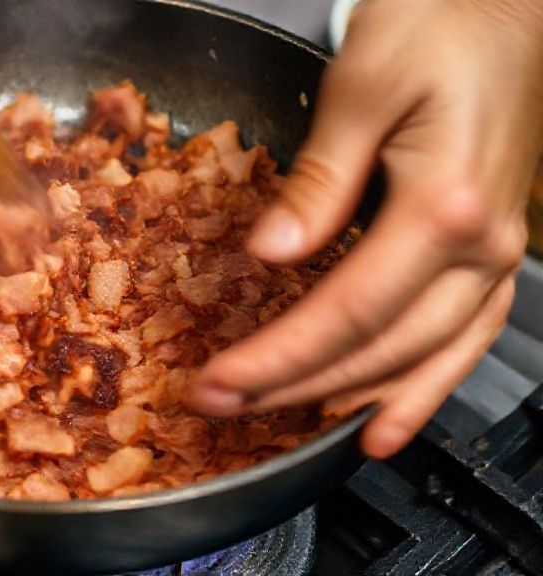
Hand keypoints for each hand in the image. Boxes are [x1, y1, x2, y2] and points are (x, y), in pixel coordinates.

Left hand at [187, 0, 542, 458]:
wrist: (503, 8)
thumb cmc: (436, 29)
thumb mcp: (359, 92)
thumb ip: (318, 182)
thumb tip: (271, 251)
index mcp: (443, 204)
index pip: (346, 310)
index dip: (277, 357)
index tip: (219, 381)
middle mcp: (479, 244)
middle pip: (377, 347)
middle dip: (293, 387)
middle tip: (223, 406)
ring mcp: (494, 256)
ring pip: (421, 358)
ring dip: (347, 400)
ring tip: (286, 430)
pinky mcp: (489, 254)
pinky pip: (461, 342)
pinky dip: (420, 390)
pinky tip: (383, 425)